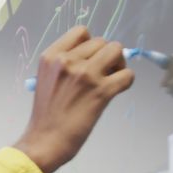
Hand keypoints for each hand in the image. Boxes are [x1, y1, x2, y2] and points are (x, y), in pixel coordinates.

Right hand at [14, 26, 134, 172]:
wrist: (44, 141)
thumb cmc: (46, 115)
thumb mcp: (46, 80)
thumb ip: (65, 65)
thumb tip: (97, 57)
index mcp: (51, 56)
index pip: (81, 31)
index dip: (90, 44)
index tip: (90, 59)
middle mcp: (67, 61)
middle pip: (102, 41)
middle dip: (106, 56)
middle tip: (102, 74)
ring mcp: (85, 74)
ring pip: (117, 51)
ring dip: (119, 64)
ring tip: (111, 79)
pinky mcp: (101, 91)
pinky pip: (127, 74)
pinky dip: (126, 81)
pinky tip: (116, 91)